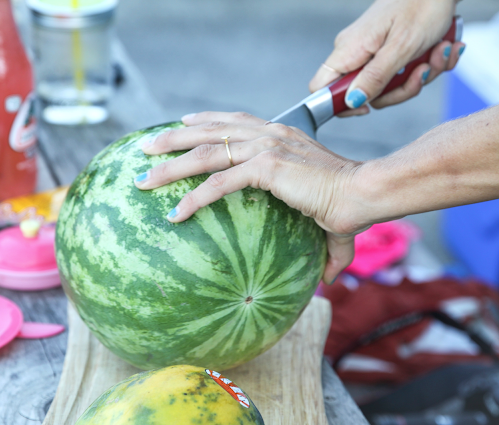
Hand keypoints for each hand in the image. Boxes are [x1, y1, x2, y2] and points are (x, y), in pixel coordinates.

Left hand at [134, 111, 372, 283]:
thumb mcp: (326, 215)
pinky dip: (195, 198)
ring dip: (170, 165)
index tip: (181, 124)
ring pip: (205, 153)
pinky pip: (219, 183)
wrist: (365, 194)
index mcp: (278, 134)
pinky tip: (176, 214)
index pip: (233, 120)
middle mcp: (268, 134)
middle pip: (209, 131)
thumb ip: (325, 246)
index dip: (205, 119)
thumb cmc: (350, 203)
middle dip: (173, 138)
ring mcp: (265, 147)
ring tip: (144, 179)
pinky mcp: (266, 166)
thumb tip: (326, 278)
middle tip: (146, 147)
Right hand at [309, 0, 463, 116]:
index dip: (339, 104)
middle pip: (363, 94)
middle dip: (400, 89)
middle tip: (422, 72)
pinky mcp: (389, 51)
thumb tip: (352, 102)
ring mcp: (372, 53)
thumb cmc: (422, 4)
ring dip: (420, 75)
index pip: (321, 88)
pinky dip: (427, 64)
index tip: (366, 107)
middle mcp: (355, 53)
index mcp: (348, 50)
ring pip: (388, 86)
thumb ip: (375, 78)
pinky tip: (441, 48)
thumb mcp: (401, 47)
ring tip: (439, 52)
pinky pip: (402, 73)